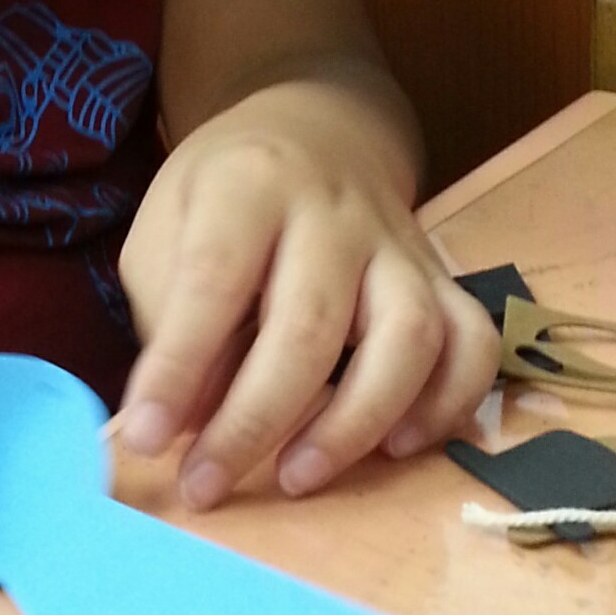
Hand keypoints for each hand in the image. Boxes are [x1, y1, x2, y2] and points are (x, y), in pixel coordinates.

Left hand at [117, 80, 496, 506]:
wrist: (322, 128)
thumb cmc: (226, 196)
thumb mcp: (166, 228)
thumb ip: (170, 316)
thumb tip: (185, 420)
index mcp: (249, 188)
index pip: (215, 281)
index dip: (178, 368)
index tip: (143, 438)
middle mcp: (334, 215)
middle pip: (310, 324)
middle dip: (254, 420)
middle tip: (205, 486)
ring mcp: (400, 248)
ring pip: (409, 337)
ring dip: (354, 423)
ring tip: (297, 476)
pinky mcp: (444, 281)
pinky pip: (472, 344)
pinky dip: (447, 404)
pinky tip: (396, 447)